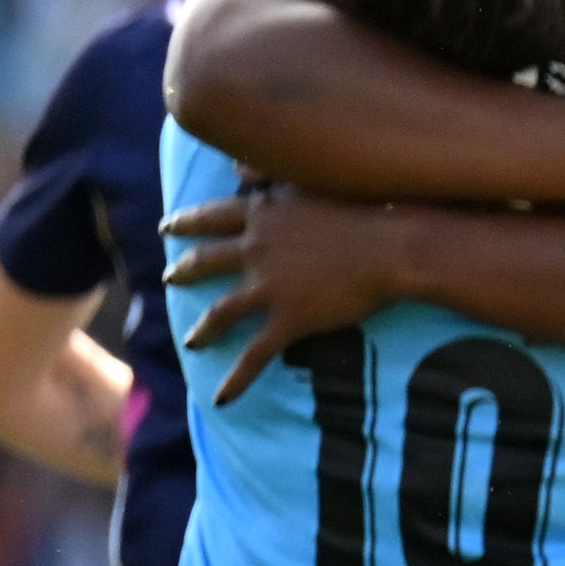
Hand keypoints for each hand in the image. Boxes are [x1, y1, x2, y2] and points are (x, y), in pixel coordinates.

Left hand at [168, 189, 420, 402]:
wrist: (396, 243)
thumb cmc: (366, 204)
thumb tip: (234, 167)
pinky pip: (255, 354)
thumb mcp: (313, 178)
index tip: (169, 227)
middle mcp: (257, 248)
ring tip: (192, 339)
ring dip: (204, 328)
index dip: (187, 222)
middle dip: (185, 271)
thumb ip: (269, 173)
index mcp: (263, 214)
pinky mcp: (289, 318)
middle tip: (170, 277)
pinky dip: (236, 379)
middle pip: (207, 261)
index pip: (212, 217)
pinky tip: (221, 398)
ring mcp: (269, 285)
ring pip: (222, 311)